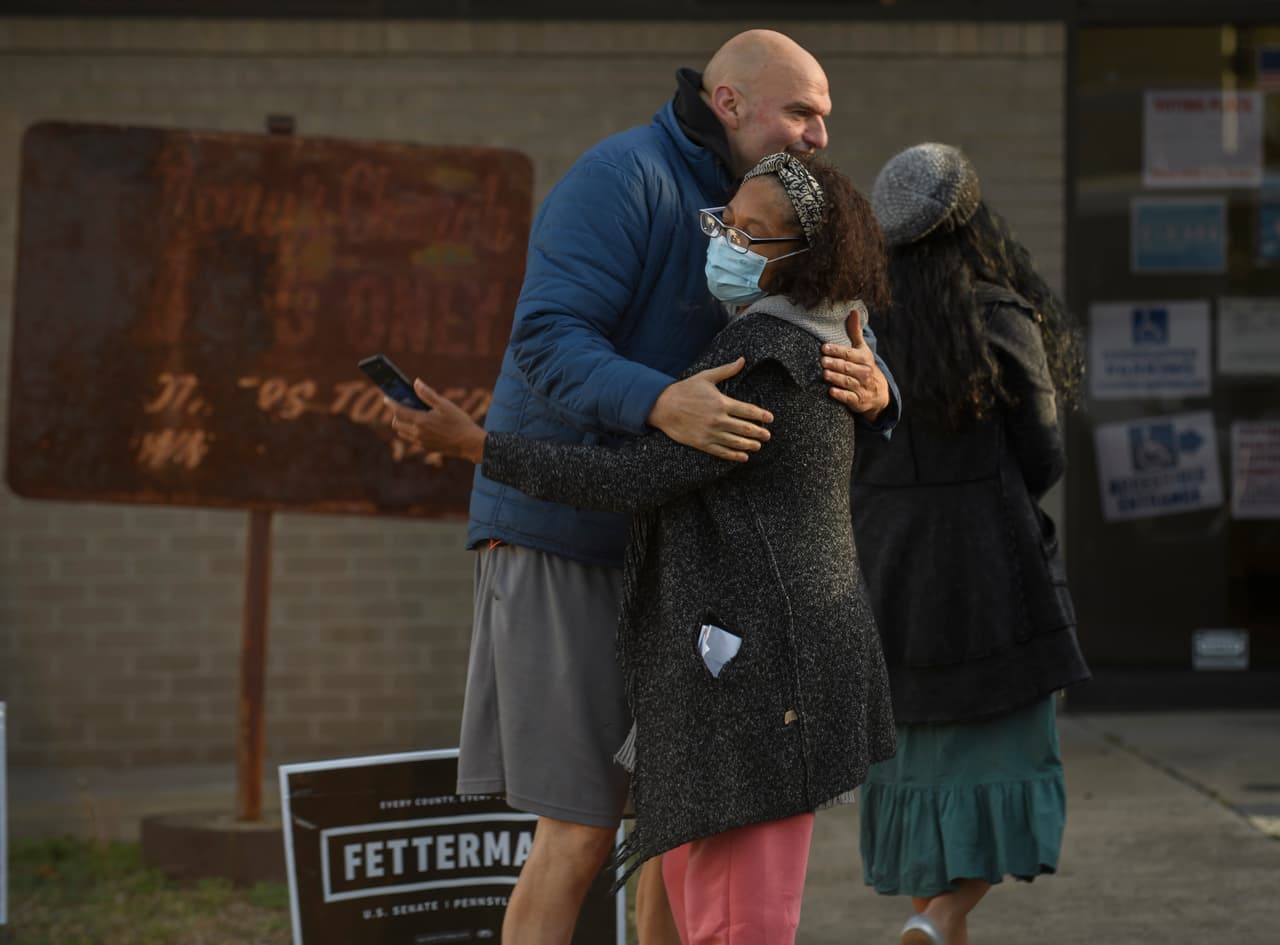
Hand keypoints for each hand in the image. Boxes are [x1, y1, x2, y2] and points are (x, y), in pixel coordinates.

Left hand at [385, 380, 486, 464]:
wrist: (469, 443)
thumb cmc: (459, 422)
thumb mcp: (444, 405)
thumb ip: (428, 394)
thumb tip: (416, 383)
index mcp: (421, 420)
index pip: (398, 411)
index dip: (390, 403)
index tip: (386, 397)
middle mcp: (417, 433)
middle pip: (397, 424)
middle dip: (396, 414)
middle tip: (402, 405)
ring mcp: (421, 442)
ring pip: (402, 433)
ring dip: (402, 424)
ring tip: (411, 415)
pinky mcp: (426, 448)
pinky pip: (411, 439)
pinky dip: (410, 431)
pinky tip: (421, 425)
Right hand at [646, 358, 772, 461]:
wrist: (662, 406)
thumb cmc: (684, 389)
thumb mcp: (705, 377)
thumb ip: (726, 371)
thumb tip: (742, 360)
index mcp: (721, 402)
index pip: (748, 411)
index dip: (762, 415)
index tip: (770, 419)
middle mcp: (718, 419)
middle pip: (746, 428)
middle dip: (760, 432)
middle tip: (768, 435)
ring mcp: (710, 433)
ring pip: (736, 442)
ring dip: (750, 445)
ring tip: (758, 446)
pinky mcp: (702, 443)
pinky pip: (722, 452)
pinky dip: (734, 456)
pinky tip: (743, 457)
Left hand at [822, 313, 887, 420]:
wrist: (879, 393)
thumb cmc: (865, 366)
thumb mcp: (862, 350)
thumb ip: (855, 332)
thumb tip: (852, 310)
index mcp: (864, 359)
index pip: (849, 353)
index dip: (837, 350)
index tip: (824, 347)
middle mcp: (864, 373)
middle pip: (847, 367)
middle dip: (835, 364)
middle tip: (822, 360)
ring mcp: (861, 387)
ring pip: (847, 382)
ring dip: (835, 378)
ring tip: (824, 374)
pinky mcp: (857, 401)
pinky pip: (848, 398)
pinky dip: (840, 395)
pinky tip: (831, 391)